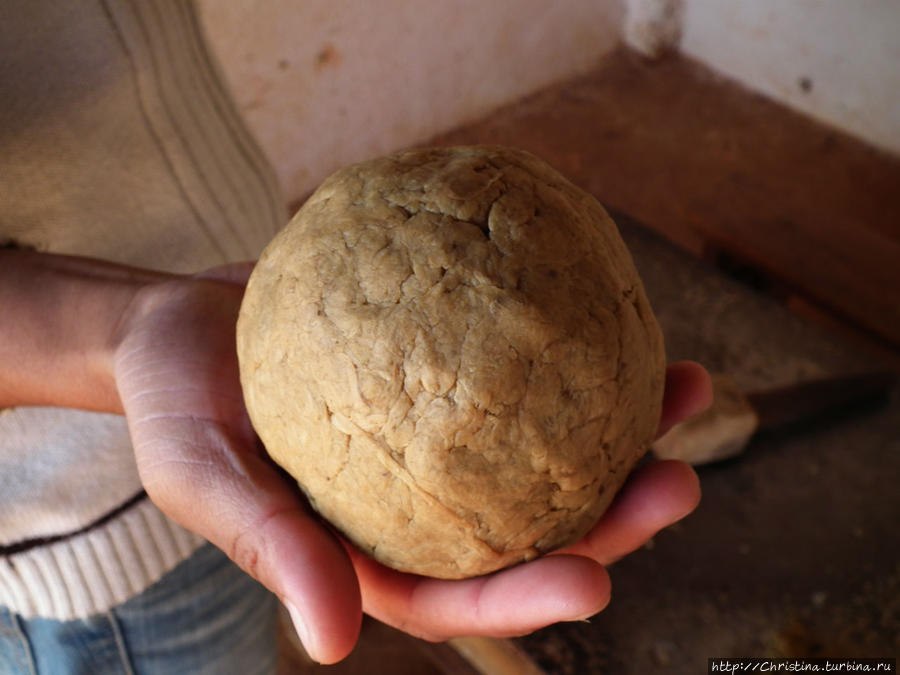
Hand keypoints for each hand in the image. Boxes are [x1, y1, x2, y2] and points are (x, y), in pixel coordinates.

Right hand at [113, 265, 711, 662]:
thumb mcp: (203, 476)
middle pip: (533, 525)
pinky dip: (569, 346)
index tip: (596, 581)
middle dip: (616, 517)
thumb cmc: (179, 409)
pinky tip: (620, 316)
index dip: (530, 598)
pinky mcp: (446, 366)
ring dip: (624, 427)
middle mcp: (424, 501)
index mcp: (374, 552)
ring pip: (547, 445)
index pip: (463, 595)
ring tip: (690, 390)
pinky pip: (516, 361)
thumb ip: (269, 547)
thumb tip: (335, 642)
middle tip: (681, 484)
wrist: (178, 323)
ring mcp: (443, 432)